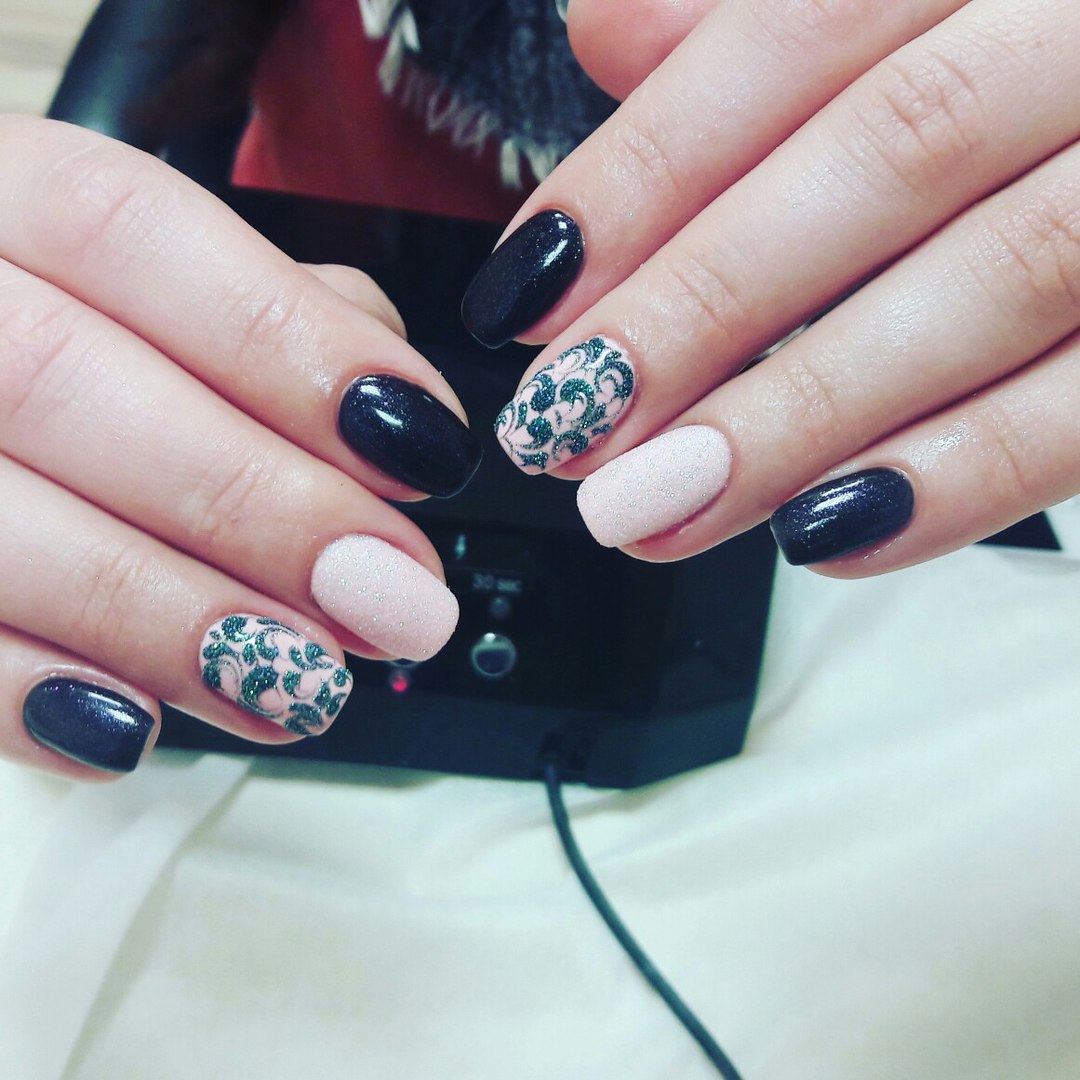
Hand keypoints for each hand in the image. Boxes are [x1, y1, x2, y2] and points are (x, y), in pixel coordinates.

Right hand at [1, 117, 477, 778]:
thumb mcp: (171, 288)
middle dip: (257, 506)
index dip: (291, 344)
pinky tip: (134, 734)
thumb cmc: (83, 342)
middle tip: (392, 598)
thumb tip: (395, 414)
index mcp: (0, 199)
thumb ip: (281, 315)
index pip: (131, 229)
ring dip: (167, 620)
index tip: (427, 447)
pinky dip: (20, 698)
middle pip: (61, 381)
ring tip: (305, 687)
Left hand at [465, 0, 1079, 572]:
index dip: (643, 177)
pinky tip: (832, 534)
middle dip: (704, 309)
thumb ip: (762, 6)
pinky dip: (972, 473)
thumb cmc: (1031, 52)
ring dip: (807, 414)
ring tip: (657, 507)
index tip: (525, 297)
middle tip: (568, 427)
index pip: (793, 33)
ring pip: (1005, 278)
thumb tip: (605, 36)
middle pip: (889, 156)